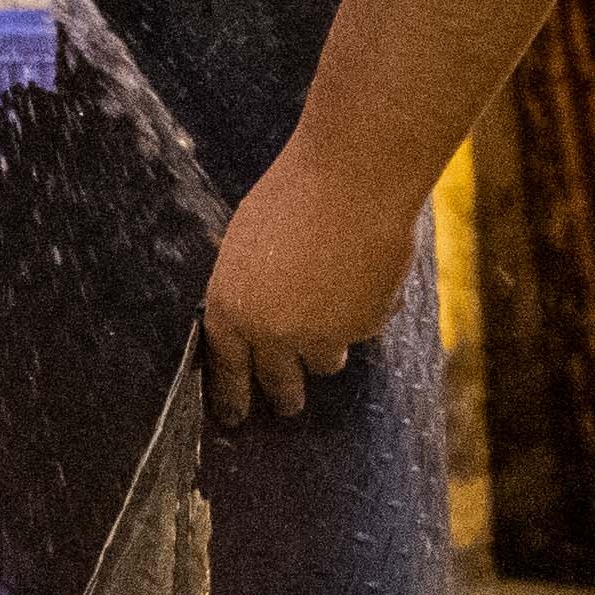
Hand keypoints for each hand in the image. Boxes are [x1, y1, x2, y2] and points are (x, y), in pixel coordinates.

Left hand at [200, 146, 421, 424]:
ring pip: (325, 360)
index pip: (226, 365)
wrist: (354, 180)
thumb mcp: (250, 242)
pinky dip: (368, 307)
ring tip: (334, 307)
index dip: (231, 392)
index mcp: (230, 305)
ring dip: (330, 344)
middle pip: (277, 381)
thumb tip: (259, 312)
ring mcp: (320, 335)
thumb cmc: (298, 195)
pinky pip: (365, 328)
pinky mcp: (363, 328)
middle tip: (289, 406)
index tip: (235, 415)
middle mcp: (271, 331)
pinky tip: (369, 269)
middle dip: (285, 396)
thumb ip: (250, 286)